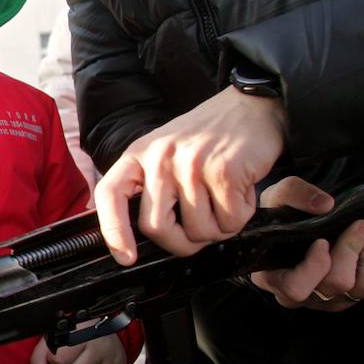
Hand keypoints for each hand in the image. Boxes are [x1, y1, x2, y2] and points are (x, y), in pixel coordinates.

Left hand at [29, 330, 126, 363]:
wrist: (104, 327)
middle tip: (68, 362)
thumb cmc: (75, 331)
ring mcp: (113, 360)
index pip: (60, 360)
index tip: (55, 353)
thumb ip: (40, 354)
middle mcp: (101, 345)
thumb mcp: (54, 334)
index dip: (53, 360)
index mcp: (82, 331)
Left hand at [95, 87, 286, 264]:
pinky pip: (230, 221)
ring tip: (225, 200)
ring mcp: (192, 164)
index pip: (110, 194)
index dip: (113, 231)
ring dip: (219, 228)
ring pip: (199, 231)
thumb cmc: (209, 137)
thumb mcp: (165, 153)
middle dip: (183, 243)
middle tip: (201, 231)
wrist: (253, 106)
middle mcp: (160, 158)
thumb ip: (151, 188)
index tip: (126, 258)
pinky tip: (241, 191)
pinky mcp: (224, 171)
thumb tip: (144, 238)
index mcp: (139, 154)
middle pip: (157, 228)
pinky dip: (240, 216)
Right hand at [250, 176, 363, 309]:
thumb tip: (325, 204)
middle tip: (361, 223)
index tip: (322, 241)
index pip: (296, 287)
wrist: (297, 222)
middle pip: (337, 284)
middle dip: (352, 250)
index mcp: (277, 279)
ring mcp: (336, 296)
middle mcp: (308, 294)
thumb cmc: (280, 215)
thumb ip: (292, 194)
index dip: (313, 267)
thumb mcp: (275, 198)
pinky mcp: (359, 290)